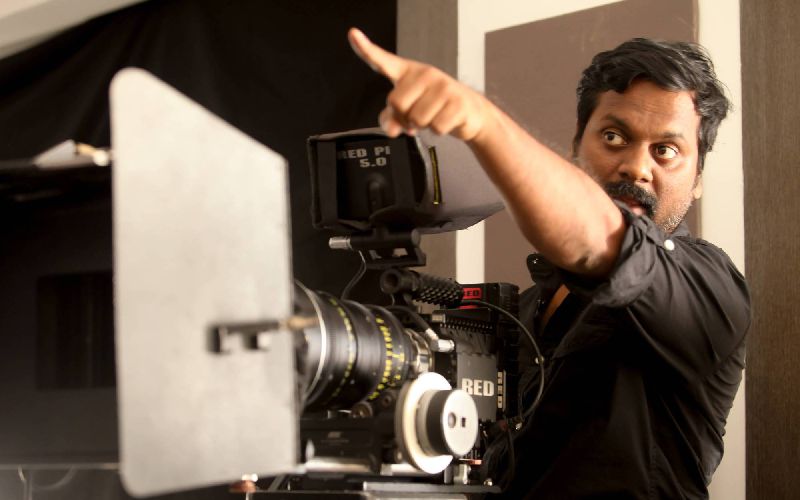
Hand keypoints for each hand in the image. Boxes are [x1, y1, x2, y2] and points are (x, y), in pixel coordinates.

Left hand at [348, 28, 491, 140]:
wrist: (470, 112)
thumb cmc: (435, 106)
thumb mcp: (409, 111)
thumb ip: (390, 119)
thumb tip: (391, 129)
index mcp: (407, 73)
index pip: (382, 61)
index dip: (365, 48)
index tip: (353, 35)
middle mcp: (424, 74)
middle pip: (396, 103)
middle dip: (405, 118)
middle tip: (417, 116)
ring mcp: (442, 86)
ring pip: (417, 119)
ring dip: (423, 126)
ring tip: (433, 116)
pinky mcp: (457, 101)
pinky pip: (435, 127)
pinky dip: (438, 130)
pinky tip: (445, 120)